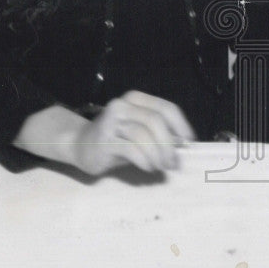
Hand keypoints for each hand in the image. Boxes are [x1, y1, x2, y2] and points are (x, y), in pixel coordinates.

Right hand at [71, 91, 195, 176]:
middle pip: (156, 121)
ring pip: (144, 134)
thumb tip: (182, 146)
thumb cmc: (115, 139)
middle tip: (173, 163)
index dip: (181, 125)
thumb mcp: (138, 132)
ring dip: (158, 154)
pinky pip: (131, 149)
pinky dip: (144, 160)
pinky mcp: (104, 139)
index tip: (189, 142)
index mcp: (136, 99)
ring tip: (160, 167)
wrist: (79, 145)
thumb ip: (158, 133)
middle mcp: (123, 105)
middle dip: (169, 144)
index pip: (166, 108)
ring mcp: (112, 121)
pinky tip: (148, 167)